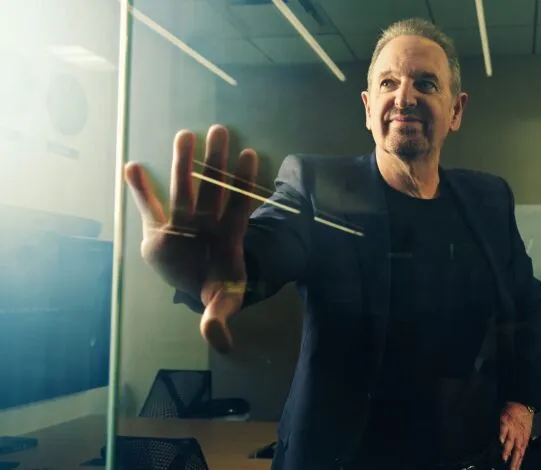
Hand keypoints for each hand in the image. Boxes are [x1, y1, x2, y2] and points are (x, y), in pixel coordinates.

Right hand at [125, 124, 258, 353]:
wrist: (198, 286)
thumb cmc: (216, 289)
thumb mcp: (220, 305)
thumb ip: (218, 319)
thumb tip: (221, 343)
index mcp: (227, 240)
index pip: (239, 206)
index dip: (245, 182)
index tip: (251, 155)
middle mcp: (207, 225)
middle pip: (213, 189)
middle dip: (216, 162)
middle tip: (220, 129)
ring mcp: (185, 222)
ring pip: (186, 188)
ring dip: (185, 162)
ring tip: (186, 133)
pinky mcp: (162, 227)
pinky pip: (151, 206)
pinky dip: (141, 189)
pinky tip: (133, 167)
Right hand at [499, 402, 533, 469]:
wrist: (523, 405)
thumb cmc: (523, 420)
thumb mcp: (525, 433)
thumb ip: (520, 443)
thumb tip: (515, 454)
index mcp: (524, 440)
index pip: (521, 455)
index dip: (518, 463)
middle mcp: (519, 436)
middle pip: (517, 451)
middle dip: (514, 461)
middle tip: (511, 469)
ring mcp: (513, 429)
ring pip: (510, 441)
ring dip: (507, 449)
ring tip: (504, 458)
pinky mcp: (506, 421)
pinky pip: (504, 428)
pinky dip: (502, 434)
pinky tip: (500, 440)